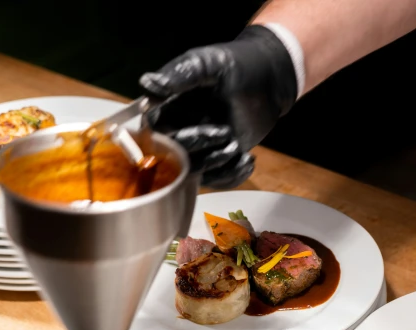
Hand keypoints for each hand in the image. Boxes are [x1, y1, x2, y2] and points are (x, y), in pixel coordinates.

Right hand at [139, 25, 297, 188]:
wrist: (268, 79)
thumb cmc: (235, 64)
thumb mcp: (207, 64)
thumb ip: (180, 74)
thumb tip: (147, 84)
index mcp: (167, 106)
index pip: (153, 131)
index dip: (167, 137)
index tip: (192, 130)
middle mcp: (179, 129)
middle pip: (174, 154)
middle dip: (199, 145)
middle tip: (226, 132)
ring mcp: (200, 147)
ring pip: (195, 171)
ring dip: (217, 165)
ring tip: (237, 146)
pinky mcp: (219, 159)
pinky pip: (218, 179)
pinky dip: (232, 176)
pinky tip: (248, 159)